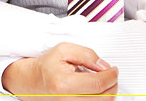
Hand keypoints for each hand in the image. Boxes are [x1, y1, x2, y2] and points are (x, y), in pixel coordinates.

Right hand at [2, 43, 117, 100]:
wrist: (32, 81)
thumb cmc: (47, 66)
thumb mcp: (64, 50)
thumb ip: (87, 54)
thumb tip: (104, 66)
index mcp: (63, 84)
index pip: (98, 84)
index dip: (111, 75)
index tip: (114, 69)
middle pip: (103, 98)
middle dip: (113, 85)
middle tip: (112, 74)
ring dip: (108, 93)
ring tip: (104, 81)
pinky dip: (100, 99)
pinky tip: (97, 90)